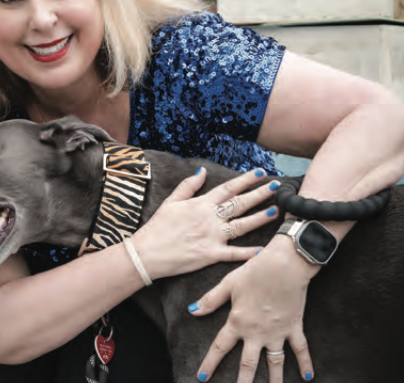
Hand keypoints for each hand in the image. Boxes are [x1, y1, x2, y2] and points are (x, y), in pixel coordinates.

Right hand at [131, 168, 280, 279]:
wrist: (147, 253)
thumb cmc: (158, 227)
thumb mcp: (171, 201)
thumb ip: (188, 186)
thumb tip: (202, 171)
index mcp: (201, 204)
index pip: (228, 188)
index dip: (245, 179)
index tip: (260, 172)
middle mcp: (210, 218)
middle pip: (240, 204)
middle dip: (260, 194)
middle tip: (277, 187)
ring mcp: (212, 237)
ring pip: (242, 226)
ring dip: (260, 218)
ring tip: (276, 211)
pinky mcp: (211, 255)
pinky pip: (234, 254)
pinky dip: (250, 253)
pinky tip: (264, 250)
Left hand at [189, 236, 318, 382]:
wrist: (284, 265)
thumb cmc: (254, 271)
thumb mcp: (228, 283)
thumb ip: (211, 300)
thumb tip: (192, 311)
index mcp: (238, 321)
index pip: (220, 347)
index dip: (210, 363)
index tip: (202, 377)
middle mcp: (257, 332)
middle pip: (248, 364)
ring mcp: (277, 332)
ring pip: (274, 363)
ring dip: (274, 380)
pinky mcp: (294, 327)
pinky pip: (300, 349)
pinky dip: (305, 363)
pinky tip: (307, 377)